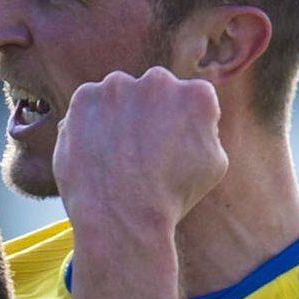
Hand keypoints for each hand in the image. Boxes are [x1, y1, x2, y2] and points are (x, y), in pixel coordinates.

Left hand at [52, 68, 226, 251]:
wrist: (122, 217)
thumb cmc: (172, 197)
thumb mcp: (214, 164)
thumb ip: (206, 128)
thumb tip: (191, 115)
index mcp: (197, 94)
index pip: (192, 99)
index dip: (184, 127)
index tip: (174, 151)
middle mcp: (158, 80)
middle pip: (155, 92)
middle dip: (151, 116)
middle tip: (144, 154)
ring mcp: (117, 86)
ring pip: (120, 97)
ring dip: (120, 117)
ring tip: (118, 158)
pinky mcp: (84, 98)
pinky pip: (90, 107)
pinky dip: (91, 125)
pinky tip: (98, 153)